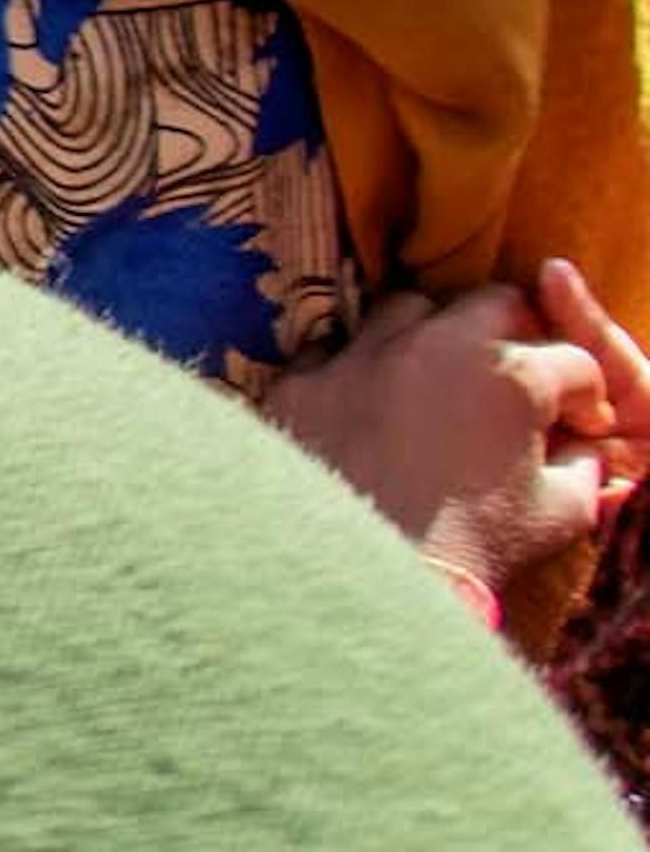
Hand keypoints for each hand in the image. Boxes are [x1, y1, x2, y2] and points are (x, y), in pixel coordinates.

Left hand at [266, 261, 641, 595]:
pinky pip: (331, 353)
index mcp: (512, 376)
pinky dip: (354, 372)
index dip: (584, 395)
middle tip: (512, 382)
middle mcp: (434, 347)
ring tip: (434, 382)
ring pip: (404, 311)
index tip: (576, 422)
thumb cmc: (478, 549)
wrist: (369, 580)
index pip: (572, 361)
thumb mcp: (562, 514)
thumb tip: (583, 445)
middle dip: (515, 336)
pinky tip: (364, 405)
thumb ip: (583, 466)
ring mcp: (359, 357)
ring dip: (429, 338)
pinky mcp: (302, 381)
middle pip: (489, 305)